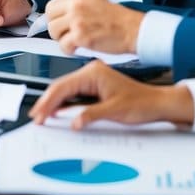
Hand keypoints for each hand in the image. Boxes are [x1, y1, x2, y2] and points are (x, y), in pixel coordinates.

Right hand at [29, 61, 194, 127]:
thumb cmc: (141, 103)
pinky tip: (58, 111)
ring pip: (66, 89)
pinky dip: (65, 102)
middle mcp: (91, 71)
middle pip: (61, 86)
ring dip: (54, 103)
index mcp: (93, 73)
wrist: (157, 103)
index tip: (40, 115)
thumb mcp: (114, 111)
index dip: (49, 102)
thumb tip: (73, 122)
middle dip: (47, 102)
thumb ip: (90, 115)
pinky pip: (74, 93)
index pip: (63, 87)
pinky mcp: (95, 85)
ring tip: (43, 115)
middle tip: (36, 116)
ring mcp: (93, 77)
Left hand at [44, 0, 143, 54]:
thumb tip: (65, 11)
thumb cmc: (119, 20)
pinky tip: (79, 48)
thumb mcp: (97, 2)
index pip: (52, 6)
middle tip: (66, 35)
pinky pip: (64, 45)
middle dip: (56, 30)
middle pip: (50, 20)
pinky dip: (69, 50)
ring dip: (62, 40)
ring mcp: (78, 21)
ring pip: (54, 33)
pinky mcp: (81, 37)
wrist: (133, 30)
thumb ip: (79, 5)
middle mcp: (76, 7)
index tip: (57, 24)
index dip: (53, 17)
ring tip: (74, 42)